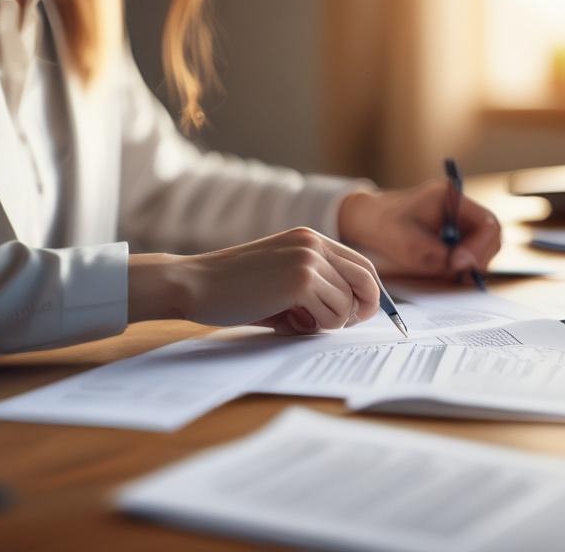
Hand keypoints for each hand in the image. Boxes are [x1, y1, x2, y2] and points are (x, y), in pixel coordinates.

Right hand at [127, 227, 381, 334]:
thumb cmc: (234, 288)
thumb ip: (315, 286)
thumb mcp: (281, 277)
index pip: (361, 264)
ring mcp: (308, 260)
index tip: (363, 313)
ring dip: (328, 322)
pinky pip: (332, 315)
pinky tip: (287, 321)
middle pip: (366, 280)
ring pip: (347, 305)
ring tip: (295, 320)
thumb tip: (352, 311)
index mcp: (309, 238)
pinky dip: (315, 327)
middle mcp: (313, 243)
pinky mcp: (301, 281)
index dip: (369, 293)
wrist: (195, 284)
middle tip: (344, 324)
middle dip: (364, 308)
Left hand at [337, 180, 501, 278]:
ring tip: (440, 270)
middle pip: (490, 239)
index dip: (480, 248)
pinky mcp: (452, 238)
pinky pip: (466, 257)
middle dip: (476, 260)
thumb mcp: (405, 242)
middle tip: (456, 275)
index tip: (459, 264)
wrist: (367, 220)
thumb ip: (436, 254)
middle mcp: (460, 209)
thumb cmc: (382, 224)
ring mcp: (458, 224)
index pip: (488, 224)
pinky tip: (438, 270)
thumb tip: (462, 266)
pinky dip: (458, 268)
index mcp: (452, 198)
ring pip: (480, 251)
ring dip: (467, 266)